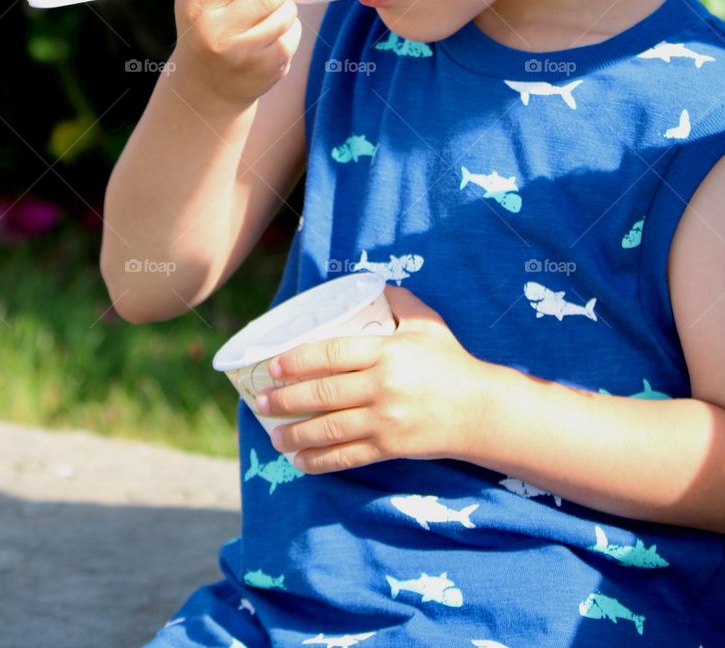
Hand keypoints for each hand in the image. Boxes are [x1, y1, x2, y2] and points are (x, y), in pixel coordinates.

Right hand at [173, 0, 299, 106]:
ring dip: (284, 3)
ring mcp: (245, 54)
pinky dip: (288, 27)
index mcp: (196, 5)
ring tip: (267, 11)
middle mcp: (217, 32)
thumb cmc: (203, 20)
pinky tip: (270, 34)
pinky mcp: (269, 68)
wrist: (207, 83)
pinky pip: (294, 32)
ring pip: (287, 10)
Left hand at [254, 284, 492, 472]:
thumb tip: (369, 283)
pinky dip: (320, 460)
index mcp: (386, 352)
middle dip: (286, 399)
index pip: (331, 354)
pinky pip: (347, 457)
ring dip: (296, 433)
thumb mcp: (427, 323)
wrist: (482, 411)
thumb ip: (399, 300)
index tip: (273, 366)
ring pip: (329, 428)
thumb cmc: (451, 362)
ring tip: (273, 435)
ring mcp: (385, 421)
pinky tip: (301, 461)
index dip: (297, 360)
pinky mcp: (390, 448)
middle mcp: (382, 386)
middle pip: (323, 393)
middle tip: (261, 400)